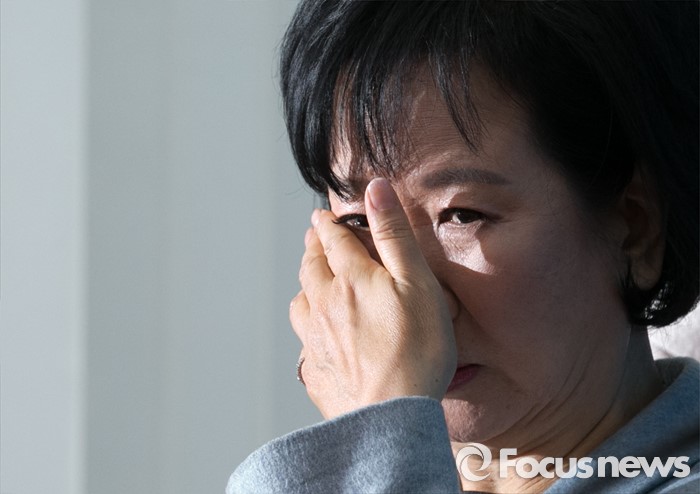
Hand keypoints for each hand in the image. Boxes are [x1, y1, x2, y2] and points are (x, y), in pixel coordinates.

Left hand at [290, 178, 456, 418]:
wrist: (389, 415)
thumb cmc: (415, 350)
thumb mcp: (416, 283)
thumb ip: (394, 234)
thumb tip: (375, 188)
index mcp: (350, 279)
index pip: (332, 240)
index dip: (328, 225)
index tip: (322, 216)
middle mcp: (324, 304)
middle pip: (310, 266)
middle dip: (313, 247)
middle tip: (314, 238)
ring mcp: (315, 338)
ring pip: (301, 300)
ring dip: (305, 283)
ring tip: (311, 279)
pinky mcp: (315, 368)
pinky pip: (302, 336)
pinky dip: (306, 321)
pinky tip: (314, 330)